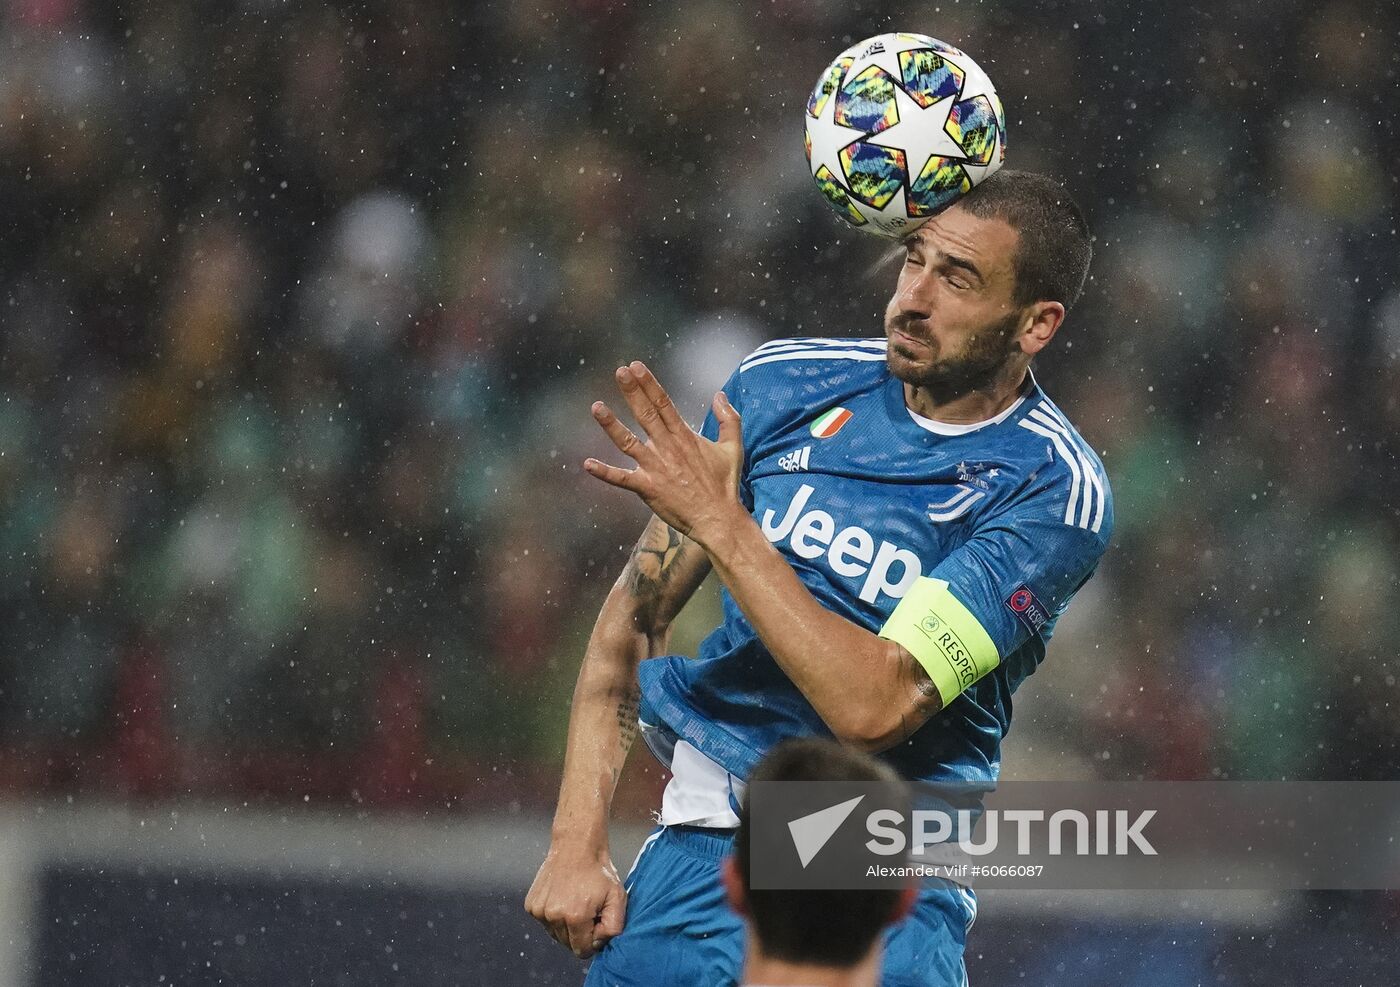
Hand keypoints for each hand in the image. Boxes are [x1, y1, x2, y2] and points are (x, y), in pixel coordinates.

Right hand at [524, 842, 626, 958]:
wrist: (576, 846)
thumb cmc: (599, 872)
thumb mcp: (618, 897)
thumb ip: (614, 927)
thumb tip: (599, 944)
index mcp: (575, 917)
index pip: (582, 951)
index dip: (593, 939)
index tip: (597, 920)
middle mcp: (553, 916)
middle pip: (568, 944)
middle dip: (580, 933)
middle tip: (588, 910)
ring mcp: (539, 910)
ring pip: (556, 935)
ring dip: (566, 925)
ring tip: (575, 902)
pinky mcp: (531, 905)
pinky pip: (545, 923)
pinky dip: (554, 916)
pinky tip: (563, 898)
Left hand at [584, 361, 744, 547]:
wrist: (718, 518)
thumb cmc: (724, 484)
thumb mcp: (733, 447)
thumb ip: (728, 419)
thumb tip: (719, 395)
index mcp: (684, 436)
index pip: (664, 403)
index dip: (649, 384)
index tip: (636, 366)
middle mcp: (667, 448)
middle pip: (646, 414)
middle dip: (632, 391)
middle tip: (619, 371)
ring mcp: (655, 467)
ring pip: (628, 442)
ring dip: (611, 425)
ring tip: (596, 407)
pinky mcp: (647, 488)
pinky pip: (622, 479)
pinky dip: (605, 472)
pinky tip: (587, 464)